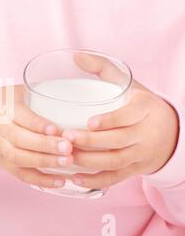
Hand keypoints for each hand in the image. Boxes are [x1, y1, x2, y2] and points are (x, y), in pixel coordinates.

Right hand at [0, 86, 72, 187]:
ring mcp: (1, 150)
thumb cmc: (1, 105)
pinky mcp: (5, 165)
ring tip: (68, 162)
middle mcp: (0, 131)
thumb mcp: (13, 92)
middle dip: (45, 146)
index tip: (55, 128)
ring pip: (20, 159)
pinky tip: (61, 181)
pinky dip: (41, 180)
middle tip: (68, 147)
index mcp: (4, 109)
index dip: (37, 124)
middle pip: (20, 140)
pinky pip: (21, 175)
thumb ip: (37, 93)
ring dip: (45, 162)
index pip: (20, 117)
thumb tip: (74, 94)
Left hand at [62, 54, 179, 188]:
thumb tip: (76, 55)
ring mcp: (141, 153)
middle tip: (67, 138)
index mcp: (145, 108)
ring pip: (116, 161)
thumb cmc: (138, 104)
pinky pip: (116, 177)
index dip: (111, 120)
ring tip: (67, 156)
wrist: (169, 132)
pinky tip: (75, 178)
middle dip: (92, 141)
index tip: (89, 121)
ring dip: (90, 161)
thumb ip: (103, 68)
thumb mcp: (128, 83)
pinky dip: (96, 180)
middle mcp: (146, 132)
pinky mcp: (135, 169)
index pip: (129, 115)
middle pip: (119, 140)